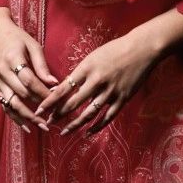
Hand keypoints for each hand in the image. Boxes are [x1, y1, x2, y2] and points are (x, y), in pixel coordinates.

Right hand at [0, 7, 58, 133]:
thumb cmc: (18, 38)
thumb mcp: (33, 45)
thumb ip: (42, 65)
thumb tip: (54, 83)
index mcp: (12, 59)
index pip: (29, 80)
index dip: (43, 91)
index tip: (56, 99)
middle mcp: (3, 72)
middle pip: (21, 94)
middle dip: (38, 105)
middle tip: (54, 115)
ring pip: (12, 104)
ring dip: (27, 117)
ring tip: (42, 126)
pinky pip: (5, 106)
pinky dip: (15, 118)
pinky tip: (27, 127)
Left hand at [33, 28, 161, 135]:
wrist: (142, 49)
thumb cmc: (116, 49)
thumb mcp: (94, 56)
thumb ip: (80, 72)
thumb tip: (64, 88)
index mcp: (88, 68)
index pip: (65, 88)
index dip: (51, 101)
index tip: (40, 109)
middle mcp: (97, 81)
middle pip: (74, 103)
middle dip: (59, 115)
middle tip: (47, 123)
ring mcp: (111, 91)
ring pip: (89, 114)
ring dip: (75, 125)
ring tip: (63, 132)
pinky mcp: (122, 98)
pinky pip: (107, 117)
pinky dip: (96, 127)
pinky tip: (87, 133)